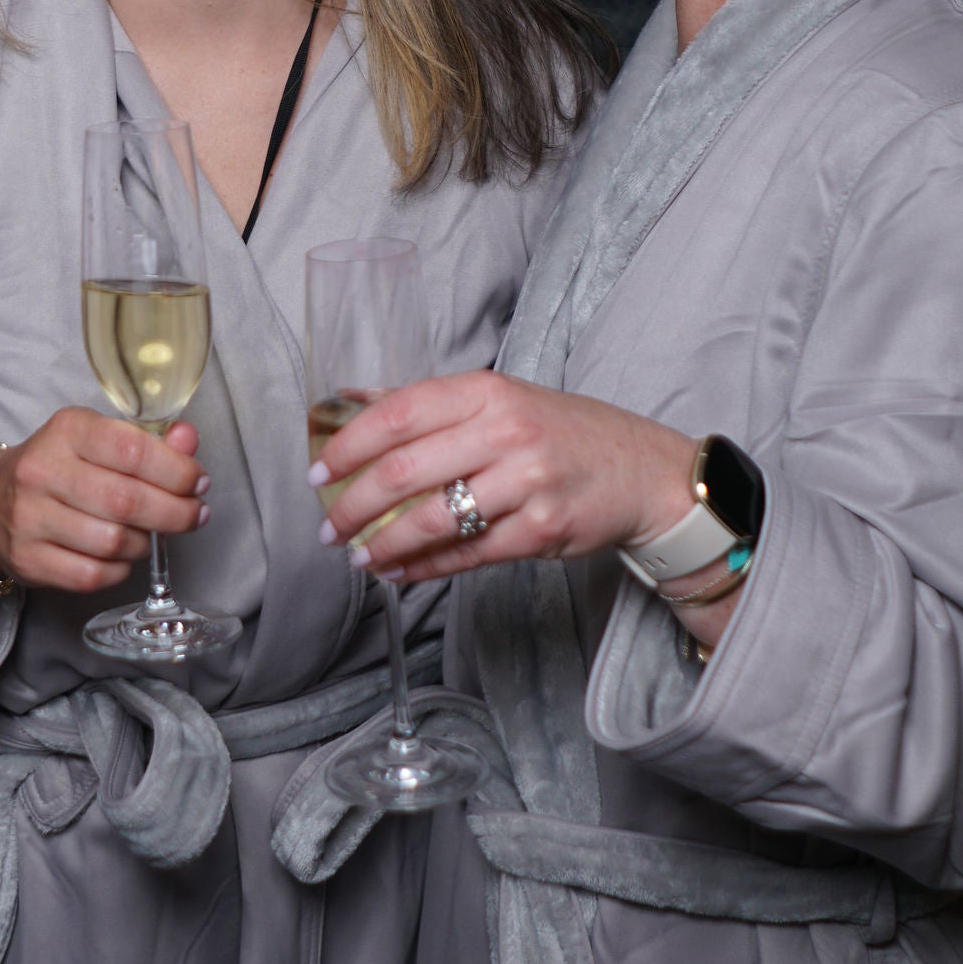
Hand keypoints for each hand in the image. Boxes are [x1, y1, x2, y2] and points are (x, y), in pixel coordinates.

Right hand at [0, 412, 208, 611]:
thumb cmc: (58, 468)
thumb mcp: (98, 440)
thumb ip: (149, 440)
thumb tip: (189, 440)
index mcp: (67, 430)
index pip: (133, 449)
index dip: (177, 471)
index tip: (197, 483)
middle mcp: (41, 470)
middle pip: (126, 501)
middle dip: (174, 513)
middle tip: (193, 515)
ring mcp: (29, 517)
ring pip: (113, 542)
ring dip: (145, 543)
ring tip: (150, 534)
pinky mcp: (26, 559)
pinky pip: (92, 575)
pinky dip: (119, 569)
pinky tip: (122, 556)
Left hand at [312, 372, 699, 591]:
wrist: (644, 472)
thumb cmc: (562, 433)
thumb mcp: (500, 400)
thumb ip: (428, 404)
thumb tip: (347, 398)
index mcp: (487, 391)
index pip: (397, 414)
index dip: (348, 446)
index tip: (318, 472)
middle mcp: (506, 431)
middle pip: (405, 471)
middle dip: (354, 505)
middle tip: (327, 527)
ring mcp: (527, 481)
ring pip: (433, 519)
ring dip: (384, 545)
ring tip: (358, 557)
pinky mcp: (542, 530)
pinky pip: (468, 554)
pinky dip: (426, 567)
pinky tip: (399, 572)